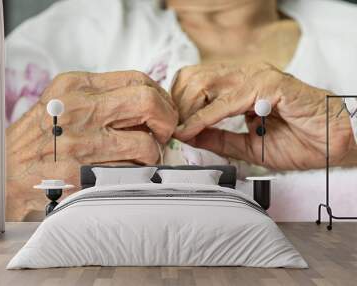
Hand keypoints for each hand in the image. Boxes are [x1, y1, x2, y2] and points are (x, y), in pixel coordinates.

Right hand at [7, 71, 177, 220]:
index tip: (163, 111)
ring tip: (141, 157)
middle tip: (163, 133)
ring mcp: (80, 142)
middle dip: (167, 120)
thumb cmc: (39, 138)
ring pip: (146, 143)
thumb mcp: (63, 101)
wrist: (4, 172)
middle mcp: (79, 109)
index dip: (161, 97)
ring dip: (152, 154)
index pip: (138, 80)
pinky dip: (136, 174)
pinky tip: (124, 173)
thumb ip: (102, 97)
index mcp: (76, 86)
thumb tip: (149, 102)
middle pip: (148, 102)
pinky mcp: (81, 174)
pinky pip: (130, 172)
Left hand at [172, 63, 355, 169]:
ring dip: (188, 110)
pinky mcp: (270, 84)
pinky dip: (205, 117)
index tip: (170, 127)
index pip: (194, 82)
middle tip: (174, 130)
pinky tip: (191, 130)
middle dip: (178, 106)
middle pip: (193, 78)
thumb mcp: (246, 144)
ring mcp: (258, 76)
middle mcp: (246, 75)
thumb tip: (189, 134)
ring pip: (205, 84)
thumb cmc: (296, 142)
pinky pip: (227, 100)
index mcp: (239, 84)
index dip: (178, 104)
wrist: (332, 147)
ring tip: (182, 131)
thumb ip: (218, 137)